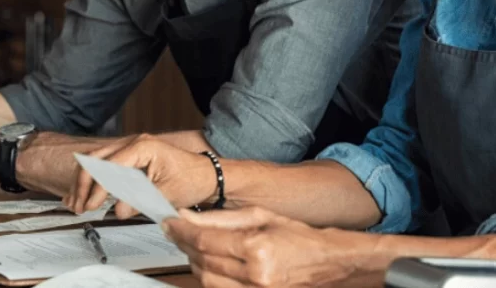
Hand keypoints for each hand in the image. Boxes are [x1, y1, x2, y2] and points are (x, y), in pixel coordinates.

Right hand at [66, 134, 217, 218]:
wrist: (207, 175)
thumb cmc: (193, 179)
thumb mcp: (167, 194)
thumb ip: (140, 201)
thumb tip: (118, 210)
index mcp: (142, 147)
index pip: (109, 166)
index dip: (98, 188)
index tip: (91, 206)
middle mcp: (133, 143)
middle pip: (95, 159)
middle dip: (83, 184)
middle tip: (79, 206)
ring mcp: (131, 148)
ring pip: (96, 161)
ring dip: (85, 182)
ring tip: (77, 203)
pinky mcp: (130, 158)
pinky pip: (105, 165)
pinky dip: (93, 180)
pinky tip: (85, 194)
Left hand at [163, 207, 358, 287]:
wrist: (326, 261)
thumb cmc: (298, 236)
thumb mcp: (261, 215)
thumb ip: (221, 217)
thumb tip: (188, 216)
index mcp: (257, 248)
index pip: (205, 240)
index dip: (181, 231)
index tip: (169, 223)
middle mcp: (256, 275)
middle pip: (203, 262)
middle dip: (184, 246)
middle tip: (177, 232)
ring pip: (207, 281)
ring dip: (195, 263)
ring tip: (193, 247)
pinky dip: (210, 278)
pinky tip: (209, 264)